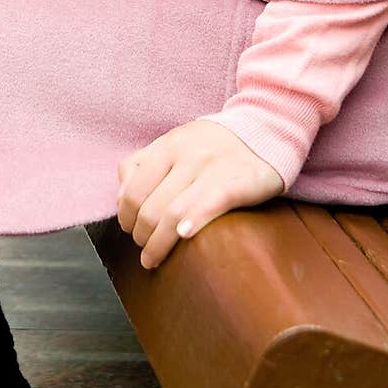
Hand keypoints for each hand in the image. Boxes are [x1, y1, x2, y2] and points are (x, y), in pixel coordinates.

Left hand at [116, 120, 284, 269]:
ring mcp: (209, 169)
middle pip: (148, 206)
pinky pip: (206, 207)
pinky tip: (182, 238)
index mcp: (167, 145)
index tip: (129, 229)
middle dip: (140, 234)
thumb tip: (121, 199)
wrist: (267, 128)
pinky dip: (190, 225)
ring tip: (153, 258)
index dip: (124, 215)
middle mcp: (185, 155)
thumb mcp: (176, 142)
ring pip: (171, 213)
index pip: (132, 188)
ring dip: (157, 243)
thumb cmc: (215, 144)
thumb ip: (145, 164)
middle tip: (143, 248)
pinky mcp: (234, 183)